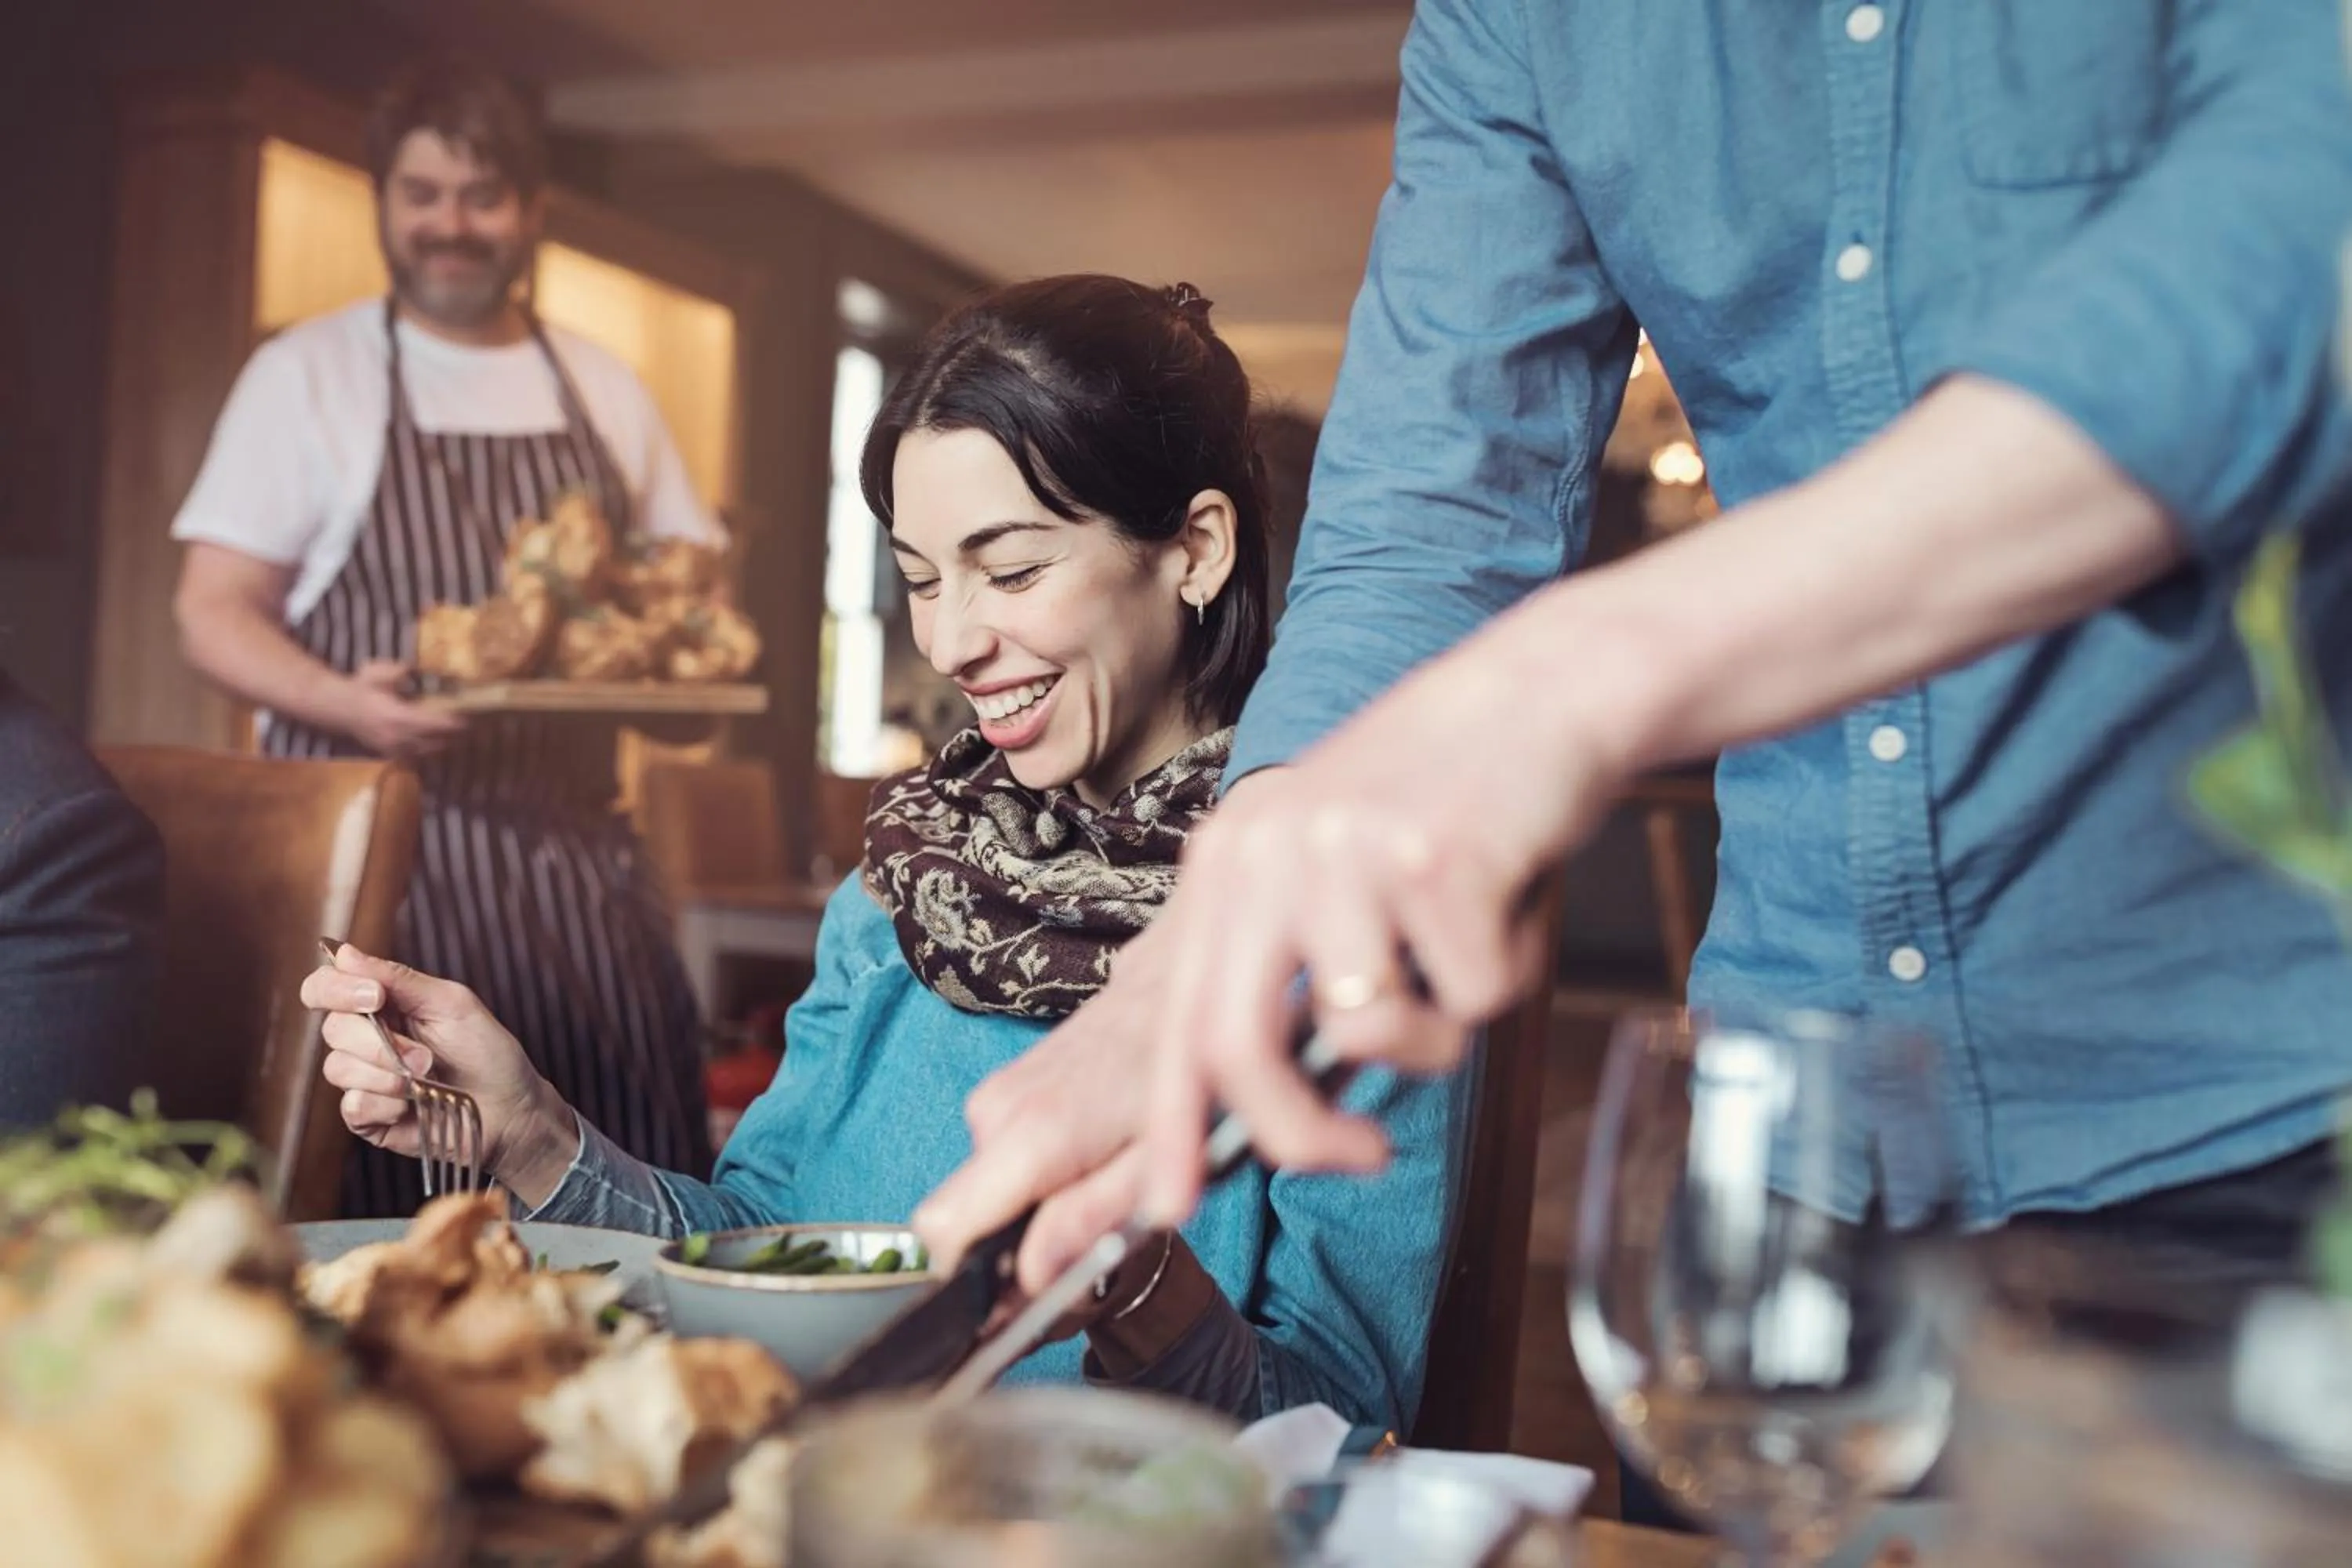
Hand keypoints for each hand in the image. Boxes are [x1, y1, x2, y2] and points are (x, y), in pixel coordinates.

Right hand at [304, 944, 578, 1202]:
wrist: (511, 1110)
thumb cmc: (487, 1052)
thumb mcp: (451, 1005)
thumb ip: (398, 979)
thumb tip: (344, 952)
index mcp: (381, 1004)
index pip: (326, 987)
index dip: (335, 988)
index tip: (374, 997)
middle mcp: (364, 1039)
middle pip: (332, 1028)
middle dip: (378, 1042)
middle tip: (425, 1056)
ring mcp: (363, 1079)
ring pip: (338, 1068)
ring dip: (387, 1075)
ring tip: (426, 1079)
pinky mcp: (368, 1116)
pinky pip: (353, 1106)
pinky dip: (386, 1104)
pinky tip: (413, 1105)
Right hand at [342, 659, 465, 759]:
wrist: (338, 708)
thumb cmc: (361, 688)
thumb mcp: (377, 672)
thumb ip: (398, 671)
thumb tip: (415, 668)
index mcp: (397, 716)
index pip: (432, 723)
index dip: (452, 723)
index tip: (469, 718)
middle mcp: (398, 736)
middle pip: (436, 741)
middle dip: (455, 735)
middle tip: (472, 726)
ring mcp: (393, 748)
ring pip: (428, 752)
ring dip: (445, 745)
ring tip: (460, 736)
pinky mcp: (389, 753)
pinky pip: (415, 758)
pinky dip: (429, 752)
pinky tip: (439, 744)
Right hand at [914, 917, 1176, 1281]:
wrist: (1186, 986)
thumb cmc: (1192, 1075)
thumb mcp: (1163, 1162)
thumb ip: (1091, 1219)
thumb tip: (1028, 1277)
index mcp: (1033, 1135)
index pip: (942, 1229)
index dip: (971, 1282)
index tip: (1016, 1304)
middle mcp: (997, 1112)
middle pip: (967, 1222)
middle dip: (1014, 1254)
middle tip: (1091, 1251)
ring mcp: (997, 1096)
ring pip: (986, 1194)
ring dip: (1033, 1213)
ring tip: (1105, 1195)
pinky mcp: (1006, 1088)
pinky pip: (999, 1162)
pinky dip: (1036, 1180)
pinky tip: (1093, 1164)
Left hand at [1137, 615, 1623, 1220]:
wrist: (1542, 693)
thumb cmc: (1449, 804)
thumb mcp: (1341, 876)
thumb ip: (1304, 977)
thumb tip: (1298, 1109)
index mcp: (1232, 864)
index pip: (1180, 1020)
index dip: (1172, 1126)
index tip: (1169, 1208)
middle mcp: (1267, 855)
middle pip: (1239, 1048)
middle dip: (1298, 1134)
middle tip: (1361, 1154)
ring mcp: (1342, 854)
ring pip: (1374, 1031)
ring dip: (1440, 1028)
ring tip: (1468, 950)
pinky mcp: (1432, 857)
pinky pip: (1474, 994)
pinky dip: (1508, 972)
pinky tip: (1509, 898)